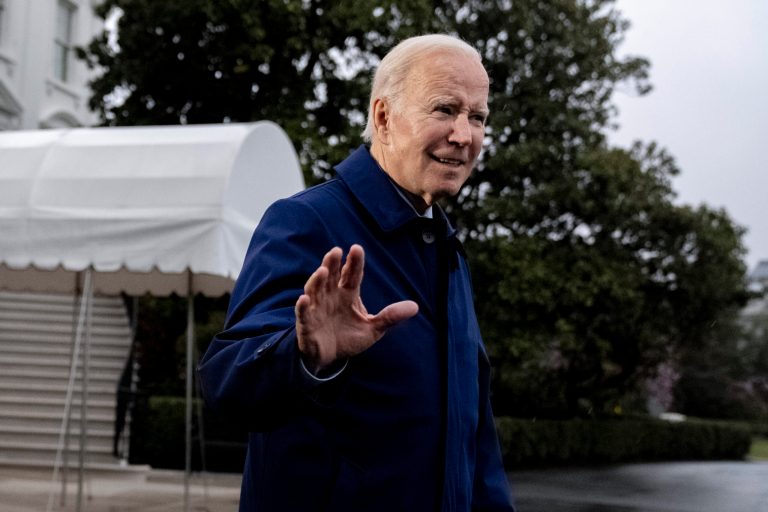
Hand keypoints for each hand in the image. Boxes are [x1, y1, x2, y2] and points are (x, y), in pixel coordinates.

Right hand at [295, 244, 418, 372]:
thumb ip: (390, 316)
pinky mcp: (307, 323)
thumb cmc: (348, 337)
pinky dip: (303, 306)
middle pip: (331, 276)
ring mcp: (317, 308)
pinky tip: (305, 299)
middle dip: (332, 264)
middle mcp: (331, 296)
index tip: (357, 249)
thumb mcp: (372, 328)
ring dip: (317, 280)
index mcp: (348, 294)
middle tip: (336, 251)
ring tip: (322, 271)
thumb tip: (415, 307)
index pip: (351, 275)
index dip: (354, 262)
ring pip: (315, 290)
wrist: (329, 357)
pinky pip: (303, 313)